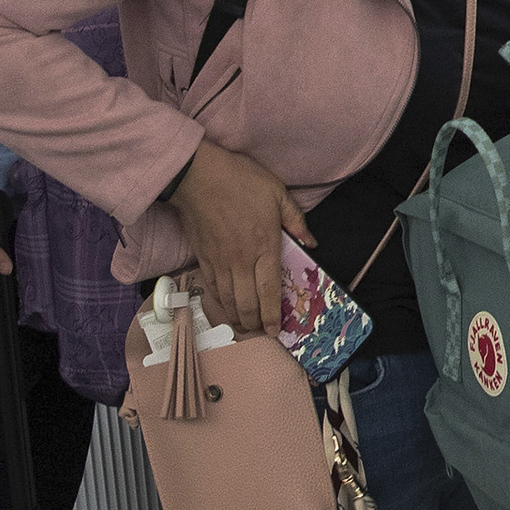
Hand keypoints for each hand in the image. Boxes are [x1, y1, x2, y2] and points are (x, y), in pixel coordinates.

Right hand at [173, 140, 308, 336]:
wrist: (197, 176)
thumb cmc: (240, 181)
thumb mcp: (277, 194)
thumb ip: (296, 221)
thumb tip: (312, 243)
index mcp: (264, 246)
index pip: (270, 290)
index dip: (273, 315)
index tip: (276, 331)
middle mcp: (241, 261)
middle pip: (248, 304)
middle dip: (256, 324)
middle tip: (262, 333)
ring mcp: (220, 262)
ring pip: (229, 301)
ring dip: (237, 318)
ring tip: (245, 327)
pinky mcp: (203, 258)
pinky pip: (213, 288)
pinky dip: (220, 303)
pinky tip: (225, 307)